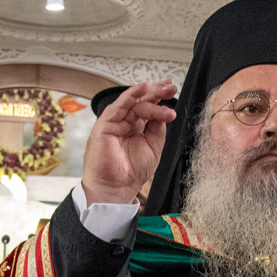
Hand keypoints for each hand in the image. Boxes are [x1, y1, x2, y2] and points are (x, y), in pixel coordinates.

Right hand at [82, 80, 176, 203]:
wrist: (117, 187)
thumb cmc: (132, 172)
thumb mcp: (153, 146)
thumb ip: (157, 127)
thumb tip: (164, 111)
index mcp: (135, 127)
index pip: (148, 107)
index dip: (159, 98)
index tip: (172, 92)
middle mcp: (124, 122)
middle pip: (141, 101)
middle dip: (157, 92)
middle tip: (171, 88)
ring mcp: (114, 122)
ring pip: (133, 102)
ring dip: (149, 93)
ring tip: (164, 90)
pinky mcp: (105, 124)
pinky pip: (119, 106)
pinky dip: (130, 95)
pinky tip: (143, 88)